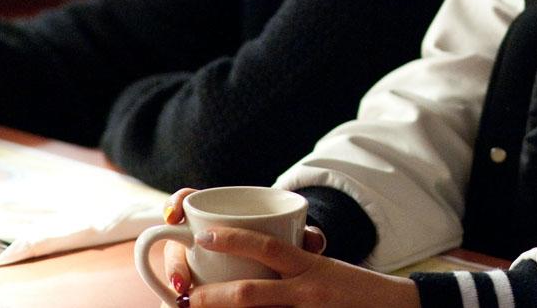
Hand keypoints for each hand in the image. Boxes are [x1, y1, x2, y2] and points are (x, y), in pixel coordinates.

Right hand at [160, 189, 329, 299]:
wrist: (283, 271)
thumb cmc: (286, 246)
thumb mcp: (295, 240)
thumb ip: (305, 238)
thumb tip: (315, 242)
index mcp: (221, 214)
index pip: (188, 200)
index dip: (176, 204)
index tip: (174, 217)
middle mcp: (200, 236)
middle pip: (174, 243)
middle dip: (173, 263)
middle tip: (182, 283)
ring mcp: (195, 260)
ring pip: (176, 271)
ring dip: (174, 286)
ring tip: (182, 299)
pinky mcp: (196, 283)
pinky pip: (182, 293)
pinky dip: (179, 301)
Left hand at [175, 226, 417, 307]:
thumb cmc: (351, 288)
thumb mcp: (321, 267)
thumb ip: (288, 264)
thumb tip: (243, 255)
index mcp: (309, 265)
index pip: (267, 247)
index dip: (234, 240)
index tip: (205, 238)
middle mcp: (307, 290)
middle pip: (249, 295)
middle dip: (210, 298)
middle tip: (185, 297)